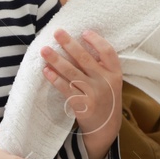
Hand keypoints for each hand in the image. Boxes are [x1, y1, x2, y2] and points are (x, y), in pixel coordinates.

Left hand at [40, 29, 122, 158]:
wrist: (106, 127)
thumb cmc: (106, 98)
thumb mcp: (112, 81)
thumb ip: (101, 66)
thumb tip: (77, 44)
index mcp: (115, 74)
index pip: (107, 52)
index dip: (96, 40)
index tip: (84, 31)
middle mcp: (105, 82)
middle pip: (85, 59)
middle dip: (69, 44)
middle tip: (57, 32)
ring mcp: (93, 94)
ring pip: (72, 72)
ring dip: (56, 60)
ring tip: (44, 50)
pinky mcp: (81, 105)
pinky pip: (65, 88)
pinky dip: (55, 79)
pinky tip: (46, 70)